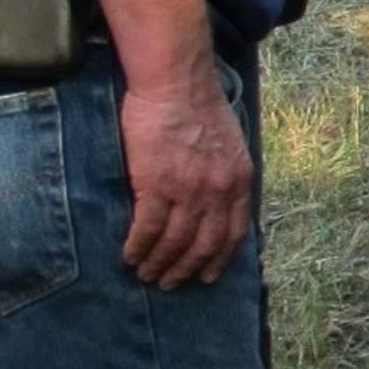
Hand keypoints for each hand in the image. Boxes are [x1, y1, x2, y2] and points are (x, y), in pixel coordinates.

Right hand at [120, 66, 256, 288]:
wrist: (176, 84)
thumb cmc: (198, 108)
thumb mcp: (230, 144)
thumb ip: (226, 174)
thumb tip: (218, 201)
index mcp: (239, 181)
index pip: (233, 233)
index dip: (219, 259)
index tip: (207, 276)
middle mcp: (218, 191)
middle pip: (204, 244)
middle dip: (187, 270)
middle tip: (170, 283)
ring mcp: (188, 190)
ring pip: (175, 242)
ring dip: (160, 263)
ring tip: (147, 274)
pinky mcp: (156, 185)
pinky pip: (148, 229)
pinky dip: (138, 247)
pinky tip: (130, 256)